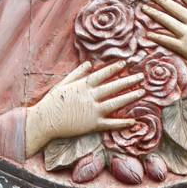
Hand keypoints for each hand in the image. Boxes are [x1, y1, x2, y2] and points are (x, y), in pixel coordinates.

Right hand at [25, 60, 144, 156]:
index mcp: (83, 85)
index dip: (114, 68)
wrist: (45, 121)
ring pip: (116, 103)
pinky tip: (132, 121)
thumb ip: (77, 73)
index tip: (125, 64)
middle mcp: (90, 96)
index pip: (102, 74)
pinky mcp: (92, 124)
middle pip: (113, 87)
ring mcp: (92, 110)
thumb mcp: (63, 83)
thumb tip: (89, 63)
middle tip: (142, 77)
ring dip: (130, 97)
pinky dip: (122, 123)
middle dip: (129, 81)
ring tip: (142, 93)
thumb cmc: (52, 101)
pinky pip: (110, 123)